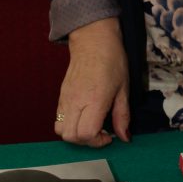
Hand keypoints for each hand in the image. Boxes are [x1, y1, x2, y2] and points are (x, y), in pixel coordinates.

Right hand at [55, 16, 130, 146]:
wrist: (93, 40)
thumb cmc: (112, 60)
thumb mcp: (123, 88)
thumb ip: (123, 115)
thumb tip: (124, 137)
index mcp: (94, 99)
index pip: (86, 133)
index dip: (98, 141)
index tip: (109, 135)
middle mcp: (76, 101)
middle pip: (71, 137)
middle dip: (86, 141)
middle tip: (100, 131)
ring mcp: (65, 98)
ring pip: (60, 131)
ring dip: (75, 134)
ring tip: (90, 125)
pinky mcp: (60, 95)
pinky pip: (58, 119)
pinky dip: (68, 125)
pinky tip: (83, 115)